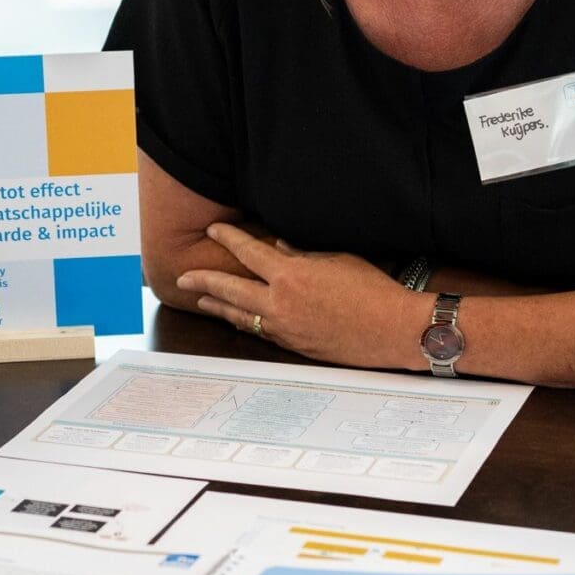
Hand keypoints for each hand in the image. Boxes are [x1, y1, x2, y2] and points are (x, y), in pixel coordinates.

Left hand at [175, 223, 427, 370]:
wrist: (392, 330)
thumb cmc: (372, 290)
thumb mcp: (336, 260)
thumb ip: (301, 253)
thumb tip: (278, 246)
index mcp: (290, 275)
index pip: (248, 252)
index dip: (228, 238)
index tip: (214, 229)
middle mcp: (280, 303)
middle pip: (230, 289)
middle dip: (203, 280)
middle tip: (183, 276)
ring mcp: (284, 327)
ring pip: (240, 315)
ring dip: (217, 306)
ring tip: (200, 299)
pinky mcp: (293, 345)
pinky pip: (259, 331)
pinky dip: (243, 322)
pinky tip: (235, 319)